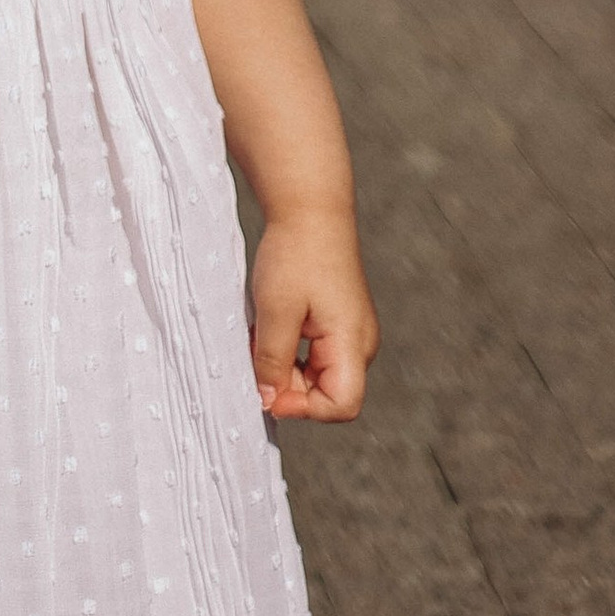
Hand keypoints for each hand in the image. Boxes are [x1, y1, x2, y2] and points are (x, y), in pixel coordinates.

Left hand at [249, 206, 378, 421]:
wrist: (309, 207)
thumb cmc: (296, 253)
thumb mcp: (276, 310)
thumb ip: (273, 361)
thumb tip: (268, 399)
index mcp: (353, 343)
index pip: (341, 405)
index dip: (303, 408)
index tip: (268, 388)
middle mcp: (359, 343)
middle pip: (326, 392)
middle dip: (287, 384)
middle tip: (255, 355)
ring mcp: (350, 332)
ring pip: (316, 373)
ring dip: (283, 364)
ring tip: (259, 335)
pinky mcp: (337, 322)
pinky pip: (313, 352)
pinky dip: (287, 348)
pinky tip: (267, 327)